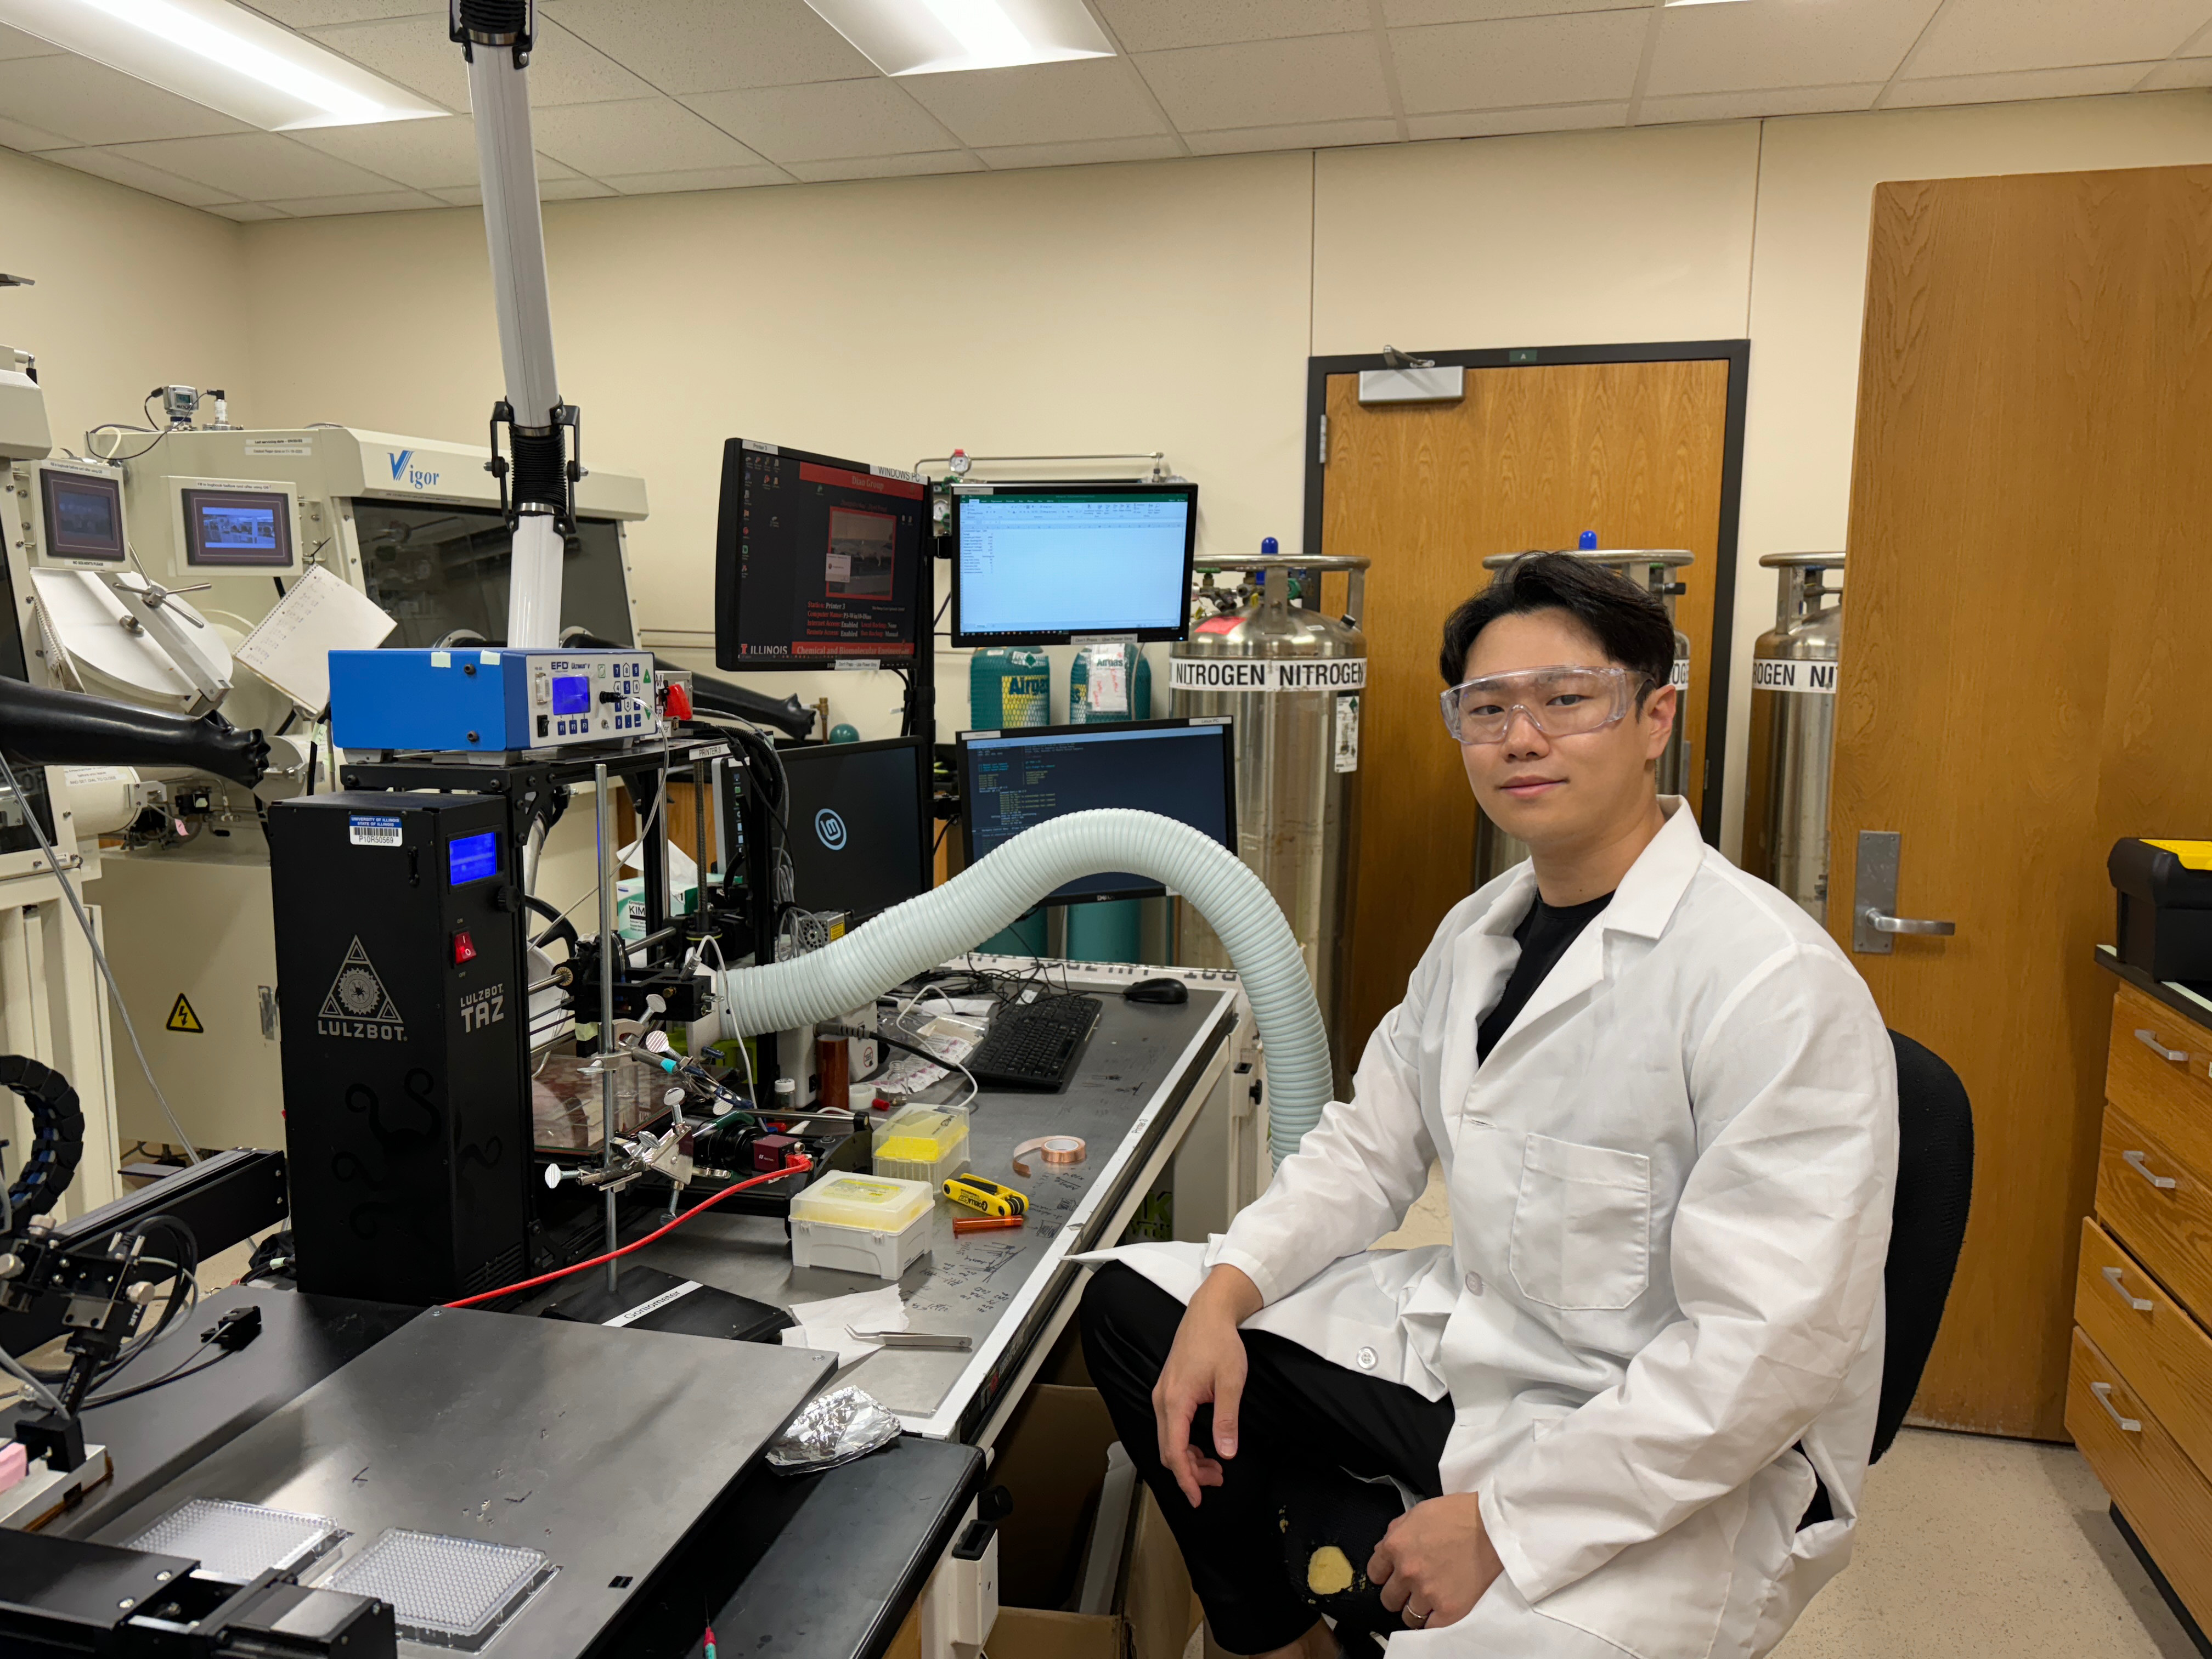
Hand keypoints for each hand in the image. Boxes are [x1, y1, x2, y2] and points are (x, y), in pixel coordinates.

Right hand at [1152, 1264, 1261, 1507]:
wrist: (1208, 1314)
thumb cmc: (1219, 1343)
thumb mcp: (1230, 1382)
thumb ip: (1226, 1420)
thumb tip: (1226, 1452)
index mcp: (1175, 1401)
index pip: (1174, 1451)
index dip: (1185, 1479)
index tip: (1197, 1498)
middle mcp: (1162, 1400)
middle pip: (1168, 1450)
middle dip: (1189, 1472)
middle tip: (1216, 1482)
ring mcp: (1162, 1396)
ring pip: (1168, 1440)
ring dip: (1188, 1458)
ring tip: (1215, 1468)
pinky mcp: (1168, 1392)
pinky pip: (1170, 1427)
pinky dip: (1185, 1443)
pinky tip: (1204, 1446)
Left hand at [1368, 1493, 1503, 1631]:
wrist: (1492, 1526)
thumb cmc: (1456, 1514)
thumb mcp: (1417, 1513)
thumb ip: (1395, 1533)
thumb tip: (1383, 1551)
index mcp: (1396, 1546)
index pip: (1374, 1573)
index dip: (1384, 1574)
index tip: (1393, 1575)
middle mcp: (1407, 1572)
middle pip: (1389, 1599)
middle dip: (1398, 1593)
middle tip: (1412, 1586)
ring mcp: (1427, 1593)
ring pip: (1407, 1616)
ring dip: (1415, 1607)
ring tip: (1429, 1597)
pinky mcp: (1449, 1609)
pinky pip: (1429, 1626)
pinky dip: (1432, 1619)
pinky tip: (1439, 1607)